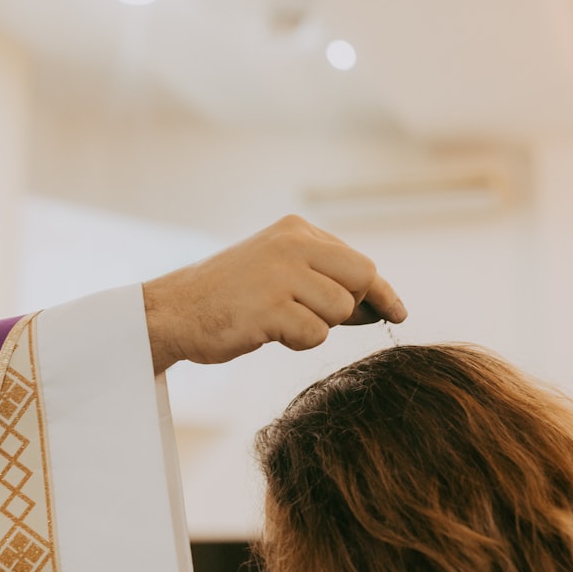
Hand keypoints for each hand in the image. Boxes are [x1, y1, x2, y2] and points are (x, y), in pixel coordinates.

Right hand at [142, 215, 406, 373]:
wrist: (175, 310)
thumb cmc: (231, 297)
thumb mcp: (280, 271)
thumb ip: (325, 280)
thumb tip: (381, 306)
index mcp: (296, 230)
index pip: (360, 262)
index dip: (381, 292)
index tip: (397, 312)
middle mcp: (291, 244)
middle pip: (361, 280)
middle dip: (351, 308)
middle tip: (315, 318)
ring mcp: (280, 274)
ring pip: (340, 310)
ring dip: (318, 327)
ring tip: (280, 321)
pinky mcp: (270, 307)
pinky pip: (315, 334)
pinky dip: (298, 341)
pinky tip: (268, 332)